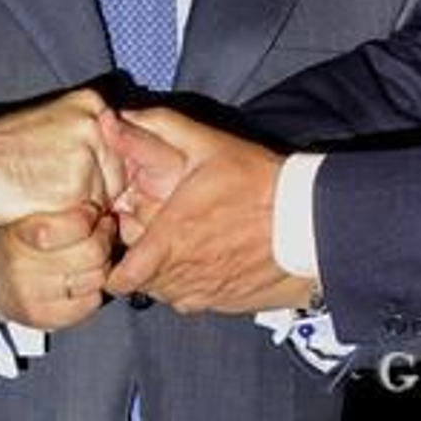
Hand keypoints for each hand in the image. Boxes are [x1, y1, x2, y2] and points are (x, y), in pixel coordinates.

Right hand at [0, 89, 122, 224]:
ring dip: (77, 211)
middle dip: (93, 195)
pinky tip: (37, 207)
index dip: (104, 176)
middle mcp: (95, 123)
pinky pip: (85, 220)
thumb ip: (88, 140)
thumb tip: (126, 172)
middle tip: (51, 192)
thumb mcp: (52, 127)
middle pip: (118, 178)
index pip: (124, 151)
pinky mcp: (73, 187)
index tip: (71, 182)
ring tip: (40, 196)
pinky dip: (64, 224)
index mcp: (91, 103)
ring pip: (104, 201)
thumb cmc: (0, 150)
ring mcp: (86, 153)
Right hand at [0, 202, 117, 329]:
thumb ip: (64, 204)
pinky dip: (93, 292)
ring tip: (89, 258)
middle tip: (99, 234)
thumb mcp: (35, 211)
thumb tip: (102, 200)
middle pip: (92, 252)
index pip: (74, 224)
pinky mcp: (39, 316)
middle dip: (104, 241)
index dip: (91, 217)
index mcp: (20, 229)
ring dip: (101, 267)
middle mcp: (20, 262)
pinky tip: (81, 281)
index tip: (91, 213)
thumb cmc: (22, 240)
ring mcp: (28, 292)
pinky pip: (90, 303)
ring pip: (95, 279)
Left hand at [104, 107, 312, 313]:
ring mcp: (207, 293)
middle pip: (143, 284)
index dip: (114, 264)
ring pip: (168, 294)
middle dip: (141, 261)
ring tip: (180, 244)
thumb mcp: (205, 144)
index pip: (121, 278)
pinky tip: (204, 259)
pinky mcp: (228, 303)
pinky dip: (191, 285)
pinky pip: (194, 301)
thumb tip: (115, 117)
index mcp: (169, 240)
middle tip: (154, 233)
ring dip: (165, 274)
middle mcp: (184, 274)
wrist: (306, 219)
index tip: (123, 240)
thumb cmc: (254, 181)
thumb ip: (157, 127)